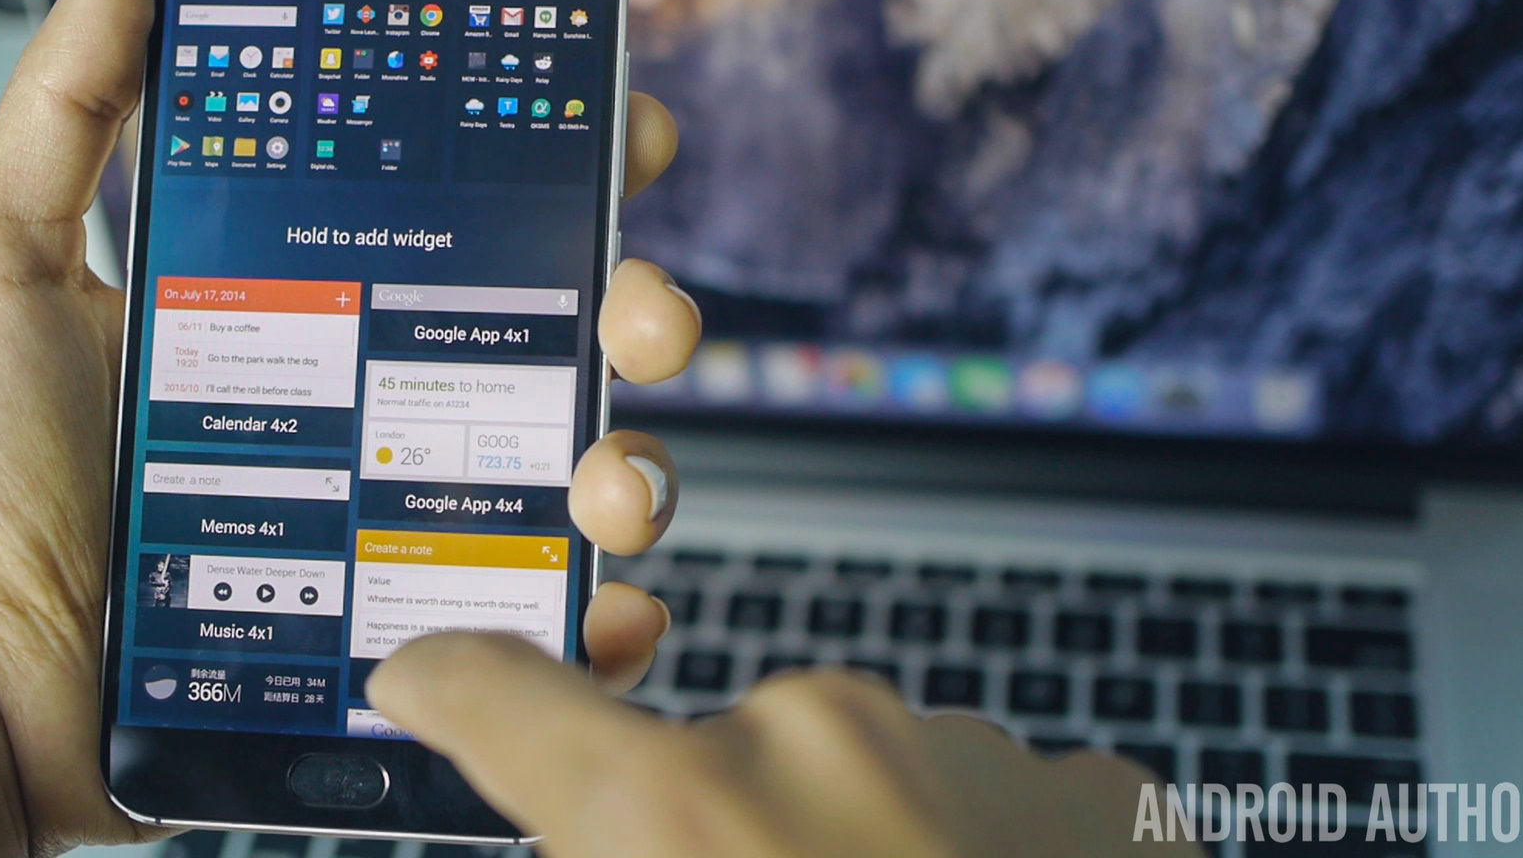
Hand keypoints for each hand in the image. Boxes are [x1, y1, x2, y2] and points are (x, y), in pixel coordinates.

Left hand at [0, 0, 697, 851]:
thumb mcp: (3, 258)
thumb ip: (68, 106)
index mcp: (319, 306)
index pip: (469, 220)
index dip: (560, 164)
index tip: (613, 123)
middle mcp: (383, 406)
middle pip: (560, 343)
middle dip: (642, 308)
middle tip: (636, 311)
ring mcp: (405, 524)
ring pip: (578, 480)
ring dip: (635, 469)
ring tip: (603, 482)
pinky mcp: (410, 640)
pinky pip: (541, 631)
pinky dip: (597, 623)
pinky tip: (598, 605)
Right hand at [370, 635, 1198, 857]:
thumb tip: (620, 846)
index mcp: (681, 821)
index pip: (501, 698)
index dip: (448, 687)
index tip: (428, 680)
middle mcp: (817, 743)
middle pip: (700, 767)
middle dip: (708, 849)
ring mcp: (974, 750)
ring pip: (853, 781)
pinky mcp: (1095, 788)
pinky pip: (988, 803)